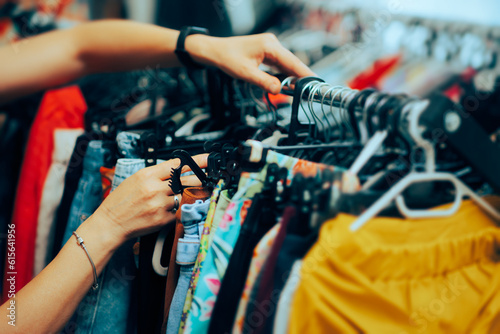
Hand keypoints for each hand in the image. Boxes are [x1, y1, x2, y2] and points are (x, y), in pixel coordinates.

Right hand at [92, 154, 207, 243]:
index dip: (196, 161)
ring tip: (177, 196)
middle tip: (209, 176)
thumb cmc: (121, 201)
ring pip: (183, 196)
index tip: (208, 159)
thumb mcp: (136, 179)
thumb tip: (177, 169)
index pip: (177, 164)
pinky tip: (165, 210)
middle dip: (200, 178)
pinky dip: (176, 210)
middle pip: (187, 180)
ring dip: (185, 196)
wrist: (110, 223)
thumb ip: (157, 174)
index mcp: (147, 175)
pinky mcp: (163, 219)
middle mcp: (155, 188)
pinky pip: (177, 211)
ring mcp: (160, 204)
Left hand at [187, 33, 314, 93]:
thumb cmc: (228, 58)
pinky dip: (284, 74)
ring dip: (292, 77)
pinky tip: (288, 83)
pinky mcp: (267, 52)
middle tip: (309, 91)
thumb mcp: (246, 73)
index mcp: (269, 45)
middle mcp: (272, 44)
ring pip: (286, 64)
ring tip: (300, 90)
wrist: (215, 51)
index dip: (305, 73)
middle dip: (300, 77)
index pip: (292, 62)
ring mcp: (270, 47)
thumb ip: (264, 82)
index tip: (315, 82)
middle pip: (292, 63)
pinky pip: (279, 64)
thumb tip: (279, 89)